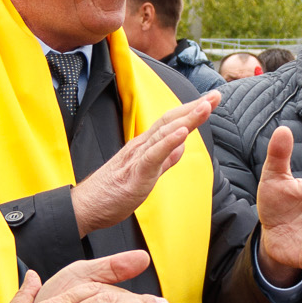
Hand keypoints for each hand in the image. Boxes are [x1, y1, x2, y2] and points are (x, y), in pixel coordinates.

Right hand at [71, 94, 217, 237]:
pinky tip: (183, 134)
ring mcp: (137, 157)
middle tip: (216, 95)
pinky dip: (169, 143)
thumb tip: (181, 147)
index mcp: (144, 146)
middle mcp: (141, 146)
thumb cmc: (111, 193)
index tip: (212, 99)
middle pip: (171, 121)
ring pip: (165, 133)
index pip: (172, 122)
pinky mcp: (135, 173)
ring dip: (187, 119)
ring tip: (206, 106)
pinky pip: (153, 155)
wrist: (84, 207)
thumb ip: (164, 160)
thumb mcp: (146, 174)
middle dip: (195, 107)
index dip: (192, 110)